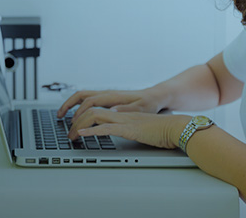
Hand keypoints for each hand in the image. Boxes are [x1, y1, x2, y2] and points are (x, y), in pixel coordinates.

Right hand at [57, 89, 163, 121]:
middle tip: (61, 121)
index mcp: (113, 97)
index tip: (74, 125)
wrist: (155, 97)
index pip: (90, 102)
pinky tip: (75, 114)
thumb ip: (126, 109)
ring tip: (61, 116)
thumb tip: (112, 111)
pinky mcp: (107, 100)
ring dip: (70, 105)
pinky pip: (88, 100)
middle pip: (82, 97)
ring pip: (83, 96)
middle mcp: (107, 94)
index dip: (80, 113)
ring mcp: (106, 96)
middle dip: (69, 107)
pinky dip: (78, 106)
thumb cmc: (148, 103)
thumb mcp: (140, 108)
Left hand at [68, 108, 190, 149]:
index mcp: (124, 113)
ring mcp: (124, 120)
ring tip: (72, 136)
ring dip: (79, 126)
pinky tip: (83, 135)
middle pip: (92, 110)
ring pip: (95, 116)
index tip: (74, 125)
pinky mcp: (129, 129)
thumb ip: (132, 129)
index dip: (83, 115)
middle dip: (76, 121)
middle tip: (68, 133)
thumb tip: (126, 134)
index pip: (98, 109)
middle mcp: (121, 114)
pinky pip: (106, 128)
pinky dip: (92, 130)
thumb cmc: (164, 130)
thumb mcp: (143, 129)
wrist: (176, 127)